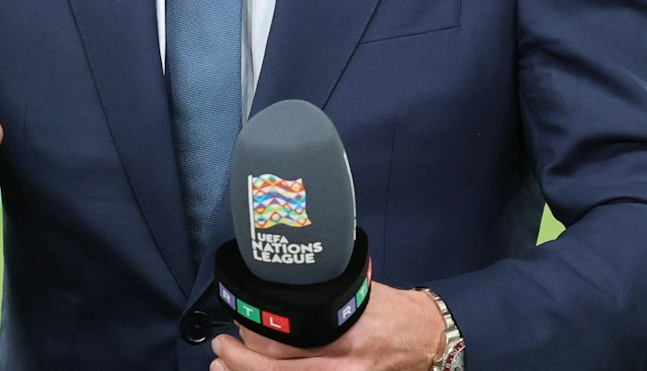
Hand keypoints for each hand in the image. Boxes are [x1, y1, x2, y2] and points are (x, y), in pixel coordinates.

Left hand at [209, 283, 444, 370]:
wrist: (426, 335)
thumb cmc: (386, 307)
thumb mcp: (352, 290)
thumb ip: (316, 294)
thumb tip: (270, 283)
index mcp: (340, 328)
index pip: (283, 340)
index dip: (251, 334)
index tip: (233, 324)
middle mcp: (341, 362)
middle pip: (277, 369)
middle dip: (241, 362)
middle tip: (220, 350)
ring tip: (224, 369)